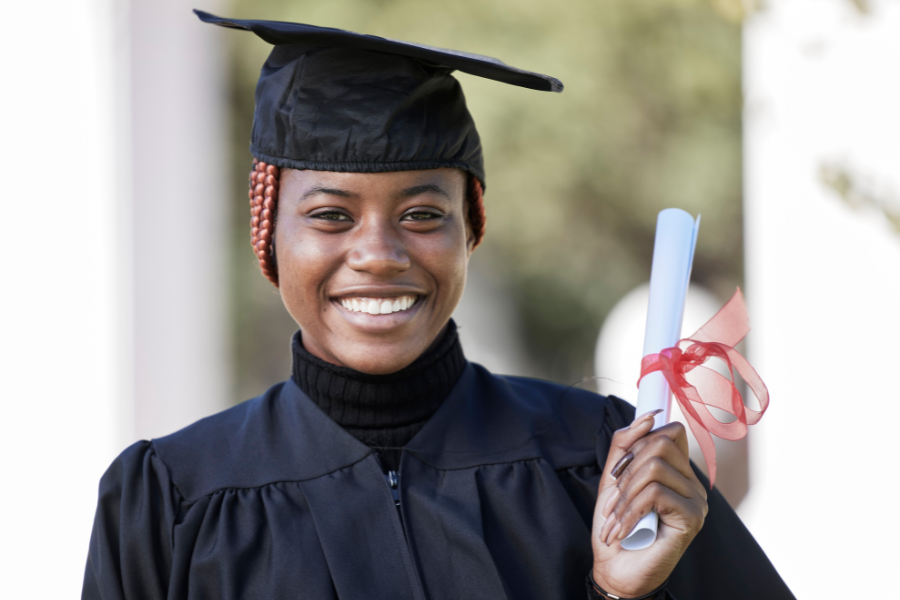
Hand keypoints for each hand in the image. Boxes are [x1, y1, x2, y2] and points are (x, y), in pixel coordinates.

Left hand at [590, 410, 707, 597]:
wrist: (616, 570)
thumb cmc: (616, 527)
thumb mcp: (613, 480)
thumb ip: (625, 446)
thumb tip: (648, 416)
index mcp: (677, 471)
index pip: (670, 431)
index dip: (640, 439)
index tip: (619, 470)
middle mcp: (692, 483)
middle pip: (661, 443)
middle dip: (626, 469)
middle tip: (612, 502)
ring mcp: (697, 500)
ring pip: (656, 467)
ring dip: (625, 494)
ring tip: (615, 520)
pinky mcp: (693, 518)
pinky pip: (656, 493)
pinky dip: (631, 510)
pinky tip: (623, 530)